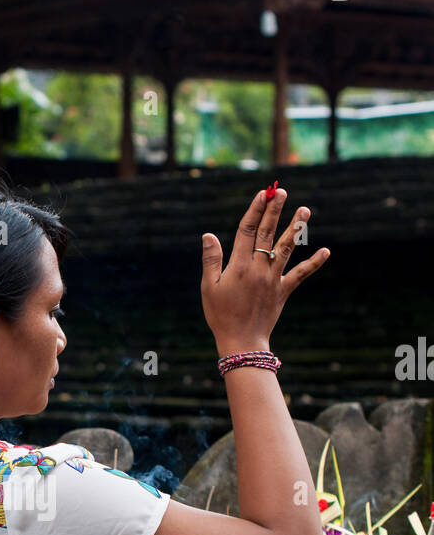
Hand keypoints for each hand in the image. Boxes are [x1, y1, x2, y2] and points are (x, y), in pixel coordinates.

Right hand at [200, 187, 329, 353]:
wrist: (242, 342)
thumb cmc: (221, 316)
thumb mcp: (209, 288)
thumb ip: (211, 260)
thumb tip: (208, 235)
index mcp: (239, 266)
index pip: (247, 231)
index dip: (255, 210)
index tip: (262, 194)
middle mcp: (258, 269)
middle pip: (266, 234)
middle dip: (274, 211)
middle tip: (281, 192)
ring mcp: (273, 279)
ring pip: (286, 248)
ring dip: (295, 228)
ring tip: (304, 210)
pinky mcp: (283, 291)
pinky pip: (300, 275)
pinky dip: (313, 264)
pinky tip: (326, 252)